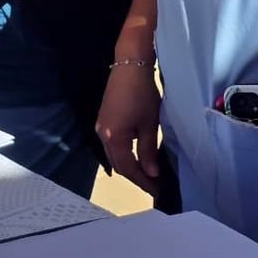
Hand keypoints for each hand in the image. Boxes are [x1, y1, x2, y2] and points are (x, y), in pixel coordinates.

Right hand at [95, 62, 161, 196]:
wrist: (129, 66)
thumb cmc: (142, 94)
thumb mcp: (149, 124)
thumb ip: (148, 150)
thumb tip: (151, 173)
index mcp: (114, 138)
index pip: (128, 168)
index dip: (142, 181)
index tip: (157, 191)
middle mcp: (102, 135)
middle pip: (118, 164)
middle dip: (135, 177)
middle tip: (153, 185)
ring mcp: (100, 127)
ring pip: (113, 155)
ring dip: (129, 166)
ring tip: (147, 173)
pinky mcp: (103, 120)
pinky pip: (112, 145)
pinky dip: (124, 154)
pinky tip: (137, 155)